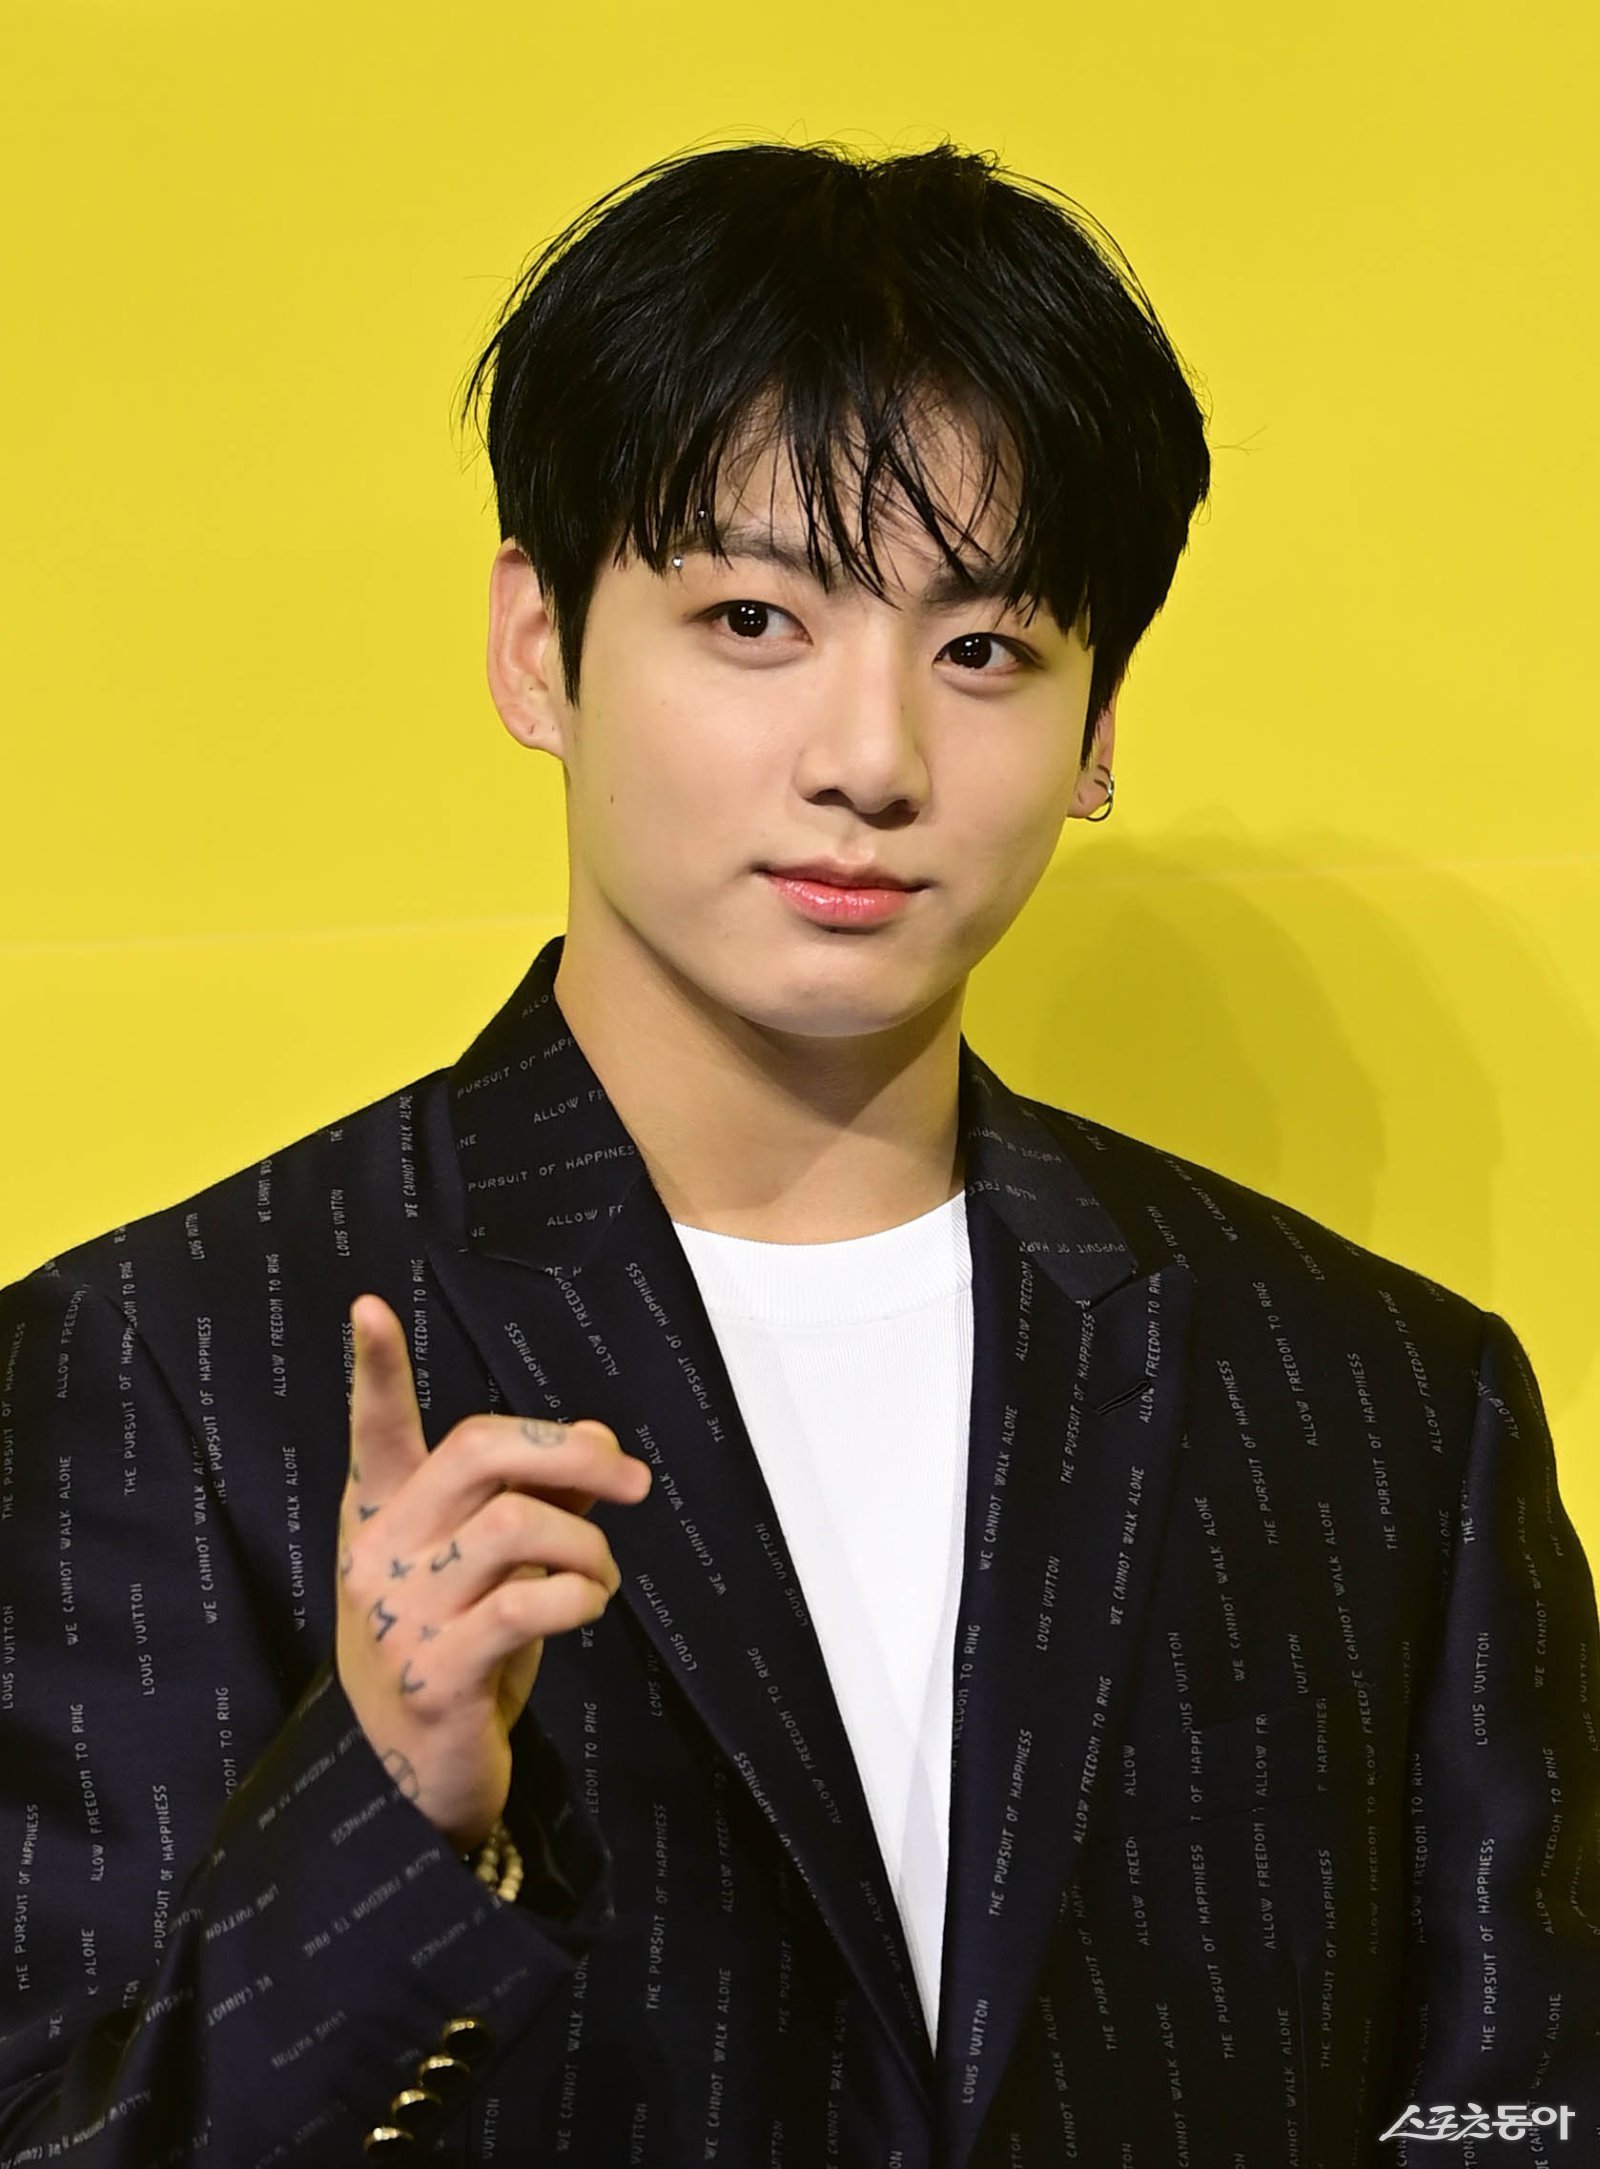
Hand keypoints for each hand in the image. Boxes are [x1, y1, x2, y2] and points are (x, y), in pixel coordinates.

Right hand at [334, 1293, 650, 1852]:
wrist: (412, 1783)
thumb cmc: (459, 1651)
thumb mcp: (486, 1570)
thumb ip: (532, 1499)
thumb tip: (599, 1440)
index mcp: (381, 1515)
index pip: (374, 1429)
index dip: (374, 1368)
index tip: (369, 1305)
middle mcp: (379, 1553)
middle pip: (480, 1450)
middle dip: (573, 1451)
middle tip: (632, 1481)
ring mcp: (402, 1613)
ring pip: (519, 1523)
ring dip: (589, 1544)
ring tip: (600, 1577)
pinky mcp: (438, 1672)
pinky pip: (531, 1603)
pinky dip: (581, 1598)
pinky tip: (586, 1612)